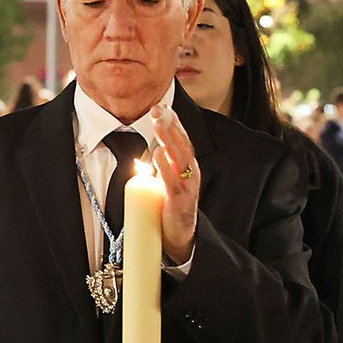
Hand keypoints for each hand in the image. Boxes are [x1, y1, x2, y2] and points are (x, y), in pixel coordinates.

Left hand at [152, 104, 198, 261]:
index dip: (172, 121)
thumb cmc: (172, 207)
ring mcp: (187, 185)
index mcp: (187, 166)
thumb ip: (162, 166)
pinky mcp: (179, 201)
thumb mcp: (167, 181)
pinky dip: (165, 166)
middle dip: (170, 124)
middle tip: (158, 108)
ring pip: (179, 157)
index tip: (161, 105)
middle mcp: (190, 172)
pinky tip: (158, 152)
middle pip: (181, 143)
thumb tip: (151, 151)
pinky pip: (172, 180)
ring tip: (159, 123)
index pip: (181, 138)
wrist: (181, 237)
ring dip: (169, 138)